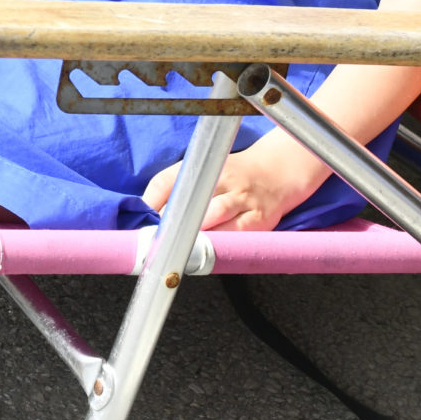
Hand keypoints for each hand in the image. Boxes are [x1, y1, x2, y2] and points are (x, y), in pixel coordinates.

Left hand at [143, 135, 324, 231]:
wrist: (278, 172)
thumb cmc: (235, 175)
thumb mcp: (205, 171)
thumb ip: (177, 187)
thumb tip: (148, 212)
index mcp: (202, 166)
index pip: (167, 181)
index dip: (150, 203)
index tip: (142, 221)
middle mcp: (222, 179)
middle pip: (190, 201)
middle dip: (172, 222)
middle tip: (159, 239)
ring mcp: (241, 200)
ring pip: (213, 218)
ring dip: (194, 235)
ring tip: (181, 249)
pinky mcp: (258, 220)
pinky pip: (235, 235)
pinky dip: (220, 245)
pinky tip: (208, 253)